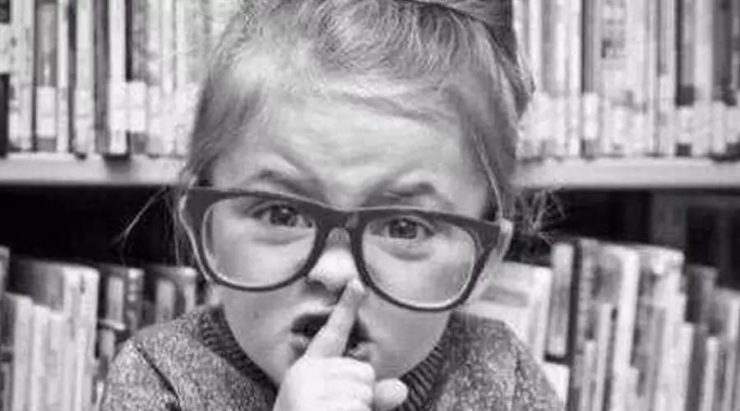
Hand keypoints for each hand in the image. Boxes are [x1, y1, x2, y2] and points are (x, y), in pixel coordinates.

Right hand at [273, 280, 407, 410]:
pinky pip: (359, 409)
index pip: (332, 334)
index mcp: (308, 369)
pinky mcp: (313, 406)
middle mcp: (305, 374)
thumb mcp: (341, 409)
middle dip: (360, 398)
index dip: (346, 306)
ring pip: (364, 393)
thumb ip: (372, 397)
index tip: (359, 281)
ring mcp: (307, 391)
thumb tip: (401, 390)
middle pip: (364, 372)